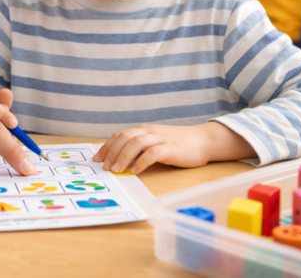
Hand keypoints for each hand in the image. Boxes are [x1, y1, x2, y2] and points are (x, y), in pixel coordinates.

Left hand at [93, 122, 254, 174]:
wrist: (203, 140)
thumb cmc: (177, 144)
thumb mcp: (155, 142)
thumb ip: (140, 148)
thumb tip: (120, 160)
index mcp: (144, 130)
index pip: (120, 135)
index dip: (107, 147)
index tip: (97, 159)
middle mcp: (150, 131)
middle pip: (125, 138)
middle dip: (112, 152)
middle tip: (105, 167)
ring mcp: (161, 138)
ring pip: (136, 143)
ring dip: (124, 157)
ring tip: (117, 171)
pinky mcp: (171, 148)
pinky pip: (153, 153)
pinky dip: (142, 161)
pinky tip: (136, 171)